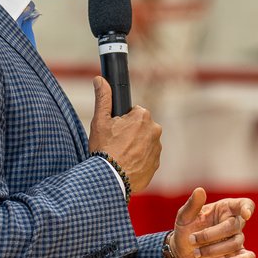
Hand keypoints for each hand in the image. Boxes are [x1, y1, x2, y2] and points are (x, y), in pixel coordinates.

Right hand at [87, 77, 161, 191]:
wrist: (110, 178)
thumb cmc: (104, 148)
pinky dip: (138, 160)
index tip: (114, 131)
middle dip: (130, 133)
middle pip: (140, 128)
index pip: (133, 113)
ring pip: (144, 143)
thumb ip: (103, 98)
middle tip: (115, 143)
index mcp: (143, 116)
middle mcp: (155, 131)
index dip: (122, 121)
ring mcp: (157, 149)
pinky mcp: (156, 165)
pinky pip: (146, 158)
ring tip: (119, 156)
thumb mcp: (100, 121)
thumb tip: (100, 79)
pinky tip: (125, 165)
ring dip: (135, 147)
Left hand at [168, 187, 255, 257]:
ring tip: (196, 252)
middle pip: (234, 226)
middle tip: (192, 239)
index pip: (244, 204)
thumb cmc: (185, 230)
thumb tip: (200, 190)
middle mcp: (233, 223)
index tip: (245, 214)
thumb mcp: (184, 216)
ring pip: (235, 243)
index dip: (247, 208)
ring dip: (213, 249)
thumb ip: (193, 204)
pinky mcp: (236, 256)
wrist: (182, 253)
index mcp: (224, 209)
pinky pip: (247, 257)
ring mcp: (235, 240)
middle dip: (210, 234)